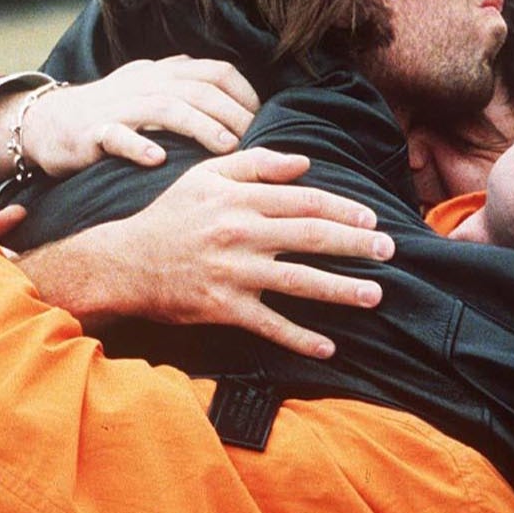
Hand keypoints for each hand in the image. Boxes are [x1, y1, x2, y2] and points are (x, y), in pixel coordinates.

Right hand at [0, 57, 259, 180]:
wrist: (48, 122)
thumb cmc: (112, 112)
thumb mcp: (153, 91)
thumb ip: (189, 90)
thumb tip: (240, 105)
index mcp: (163, 72)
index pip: (216, 71)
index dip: (244, 94)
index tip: (261, 120)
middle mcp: (145, 84)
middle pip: (198, 90)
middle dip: (232, 114)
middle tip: (255, 140)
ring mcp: (118, 106)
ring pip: (166, 108)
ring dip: (201, 126)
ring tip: (226, 148)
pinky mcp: (92, 132)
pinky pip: (117, 136)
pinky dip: (138, 146)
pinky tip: (158, 161)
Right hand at [21, 148, 394, 357]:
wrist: (124, 262)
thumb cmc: (169, 216)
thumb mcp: (205, 176)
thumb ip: (255, 164)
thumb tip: (304, 163)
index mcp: (239, 198)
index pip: (304, 201)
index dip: (343, 209)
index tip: (372, 219)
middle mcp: (241, 232)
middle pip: (311, 236)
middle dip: (356, 244)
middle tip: (389, 251)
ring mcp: (233, 272)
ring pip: (299, 281)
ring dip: (342, 290)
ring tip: (375, 296)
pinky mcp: (223, 307)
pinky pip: (269, 325)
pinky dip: (300, 338)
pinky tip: (329, 348)